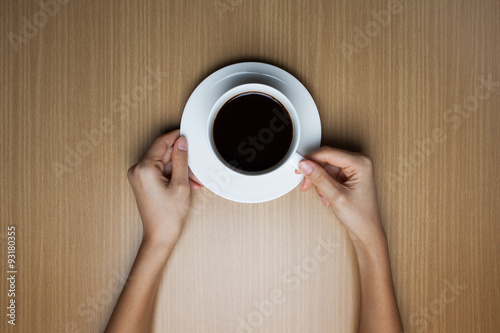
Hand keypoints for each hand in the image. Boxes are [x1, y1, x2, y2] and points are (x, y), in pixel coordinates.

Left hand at [127, 130, 201, 246]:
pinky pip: (161, 172)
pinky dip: (174, 175)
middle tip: (195, 167)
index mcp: (144, 168)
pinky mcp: (143, 183)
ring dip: (180, 169)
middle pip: (163, 153)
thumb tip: (182, 142)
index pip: (161, 142)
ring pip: (164, 163)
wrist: (160, 236)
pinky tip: (186, 183)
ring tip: (193, 181)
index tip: (187, 134)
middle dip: (182, 159)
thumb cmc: (168, 216)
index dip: (176, 137)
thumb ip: (181, 160)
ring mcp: (139, 177)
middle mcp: (137, 170)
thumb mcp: (180, 184)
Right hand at [296, 146, 384, 245]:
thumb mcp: (336, 196)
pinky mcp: (349, 175)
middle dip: (315, 173)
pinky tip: (327, 195)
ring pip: (326, 167)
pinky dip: (324, 184)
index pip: (329, 153)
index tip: (298, 165)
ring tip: (323, 196)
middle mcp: (359, 162)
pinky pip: (330, 174)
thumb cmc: (360, 216)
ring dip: (319, 181)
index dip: (311, 159)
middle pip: (326, 159)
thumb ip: (319, 178)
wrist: (367, 231)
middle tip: (305, 183)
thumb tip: (305, 165)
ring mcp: (354, 169)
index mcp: (361, 163)